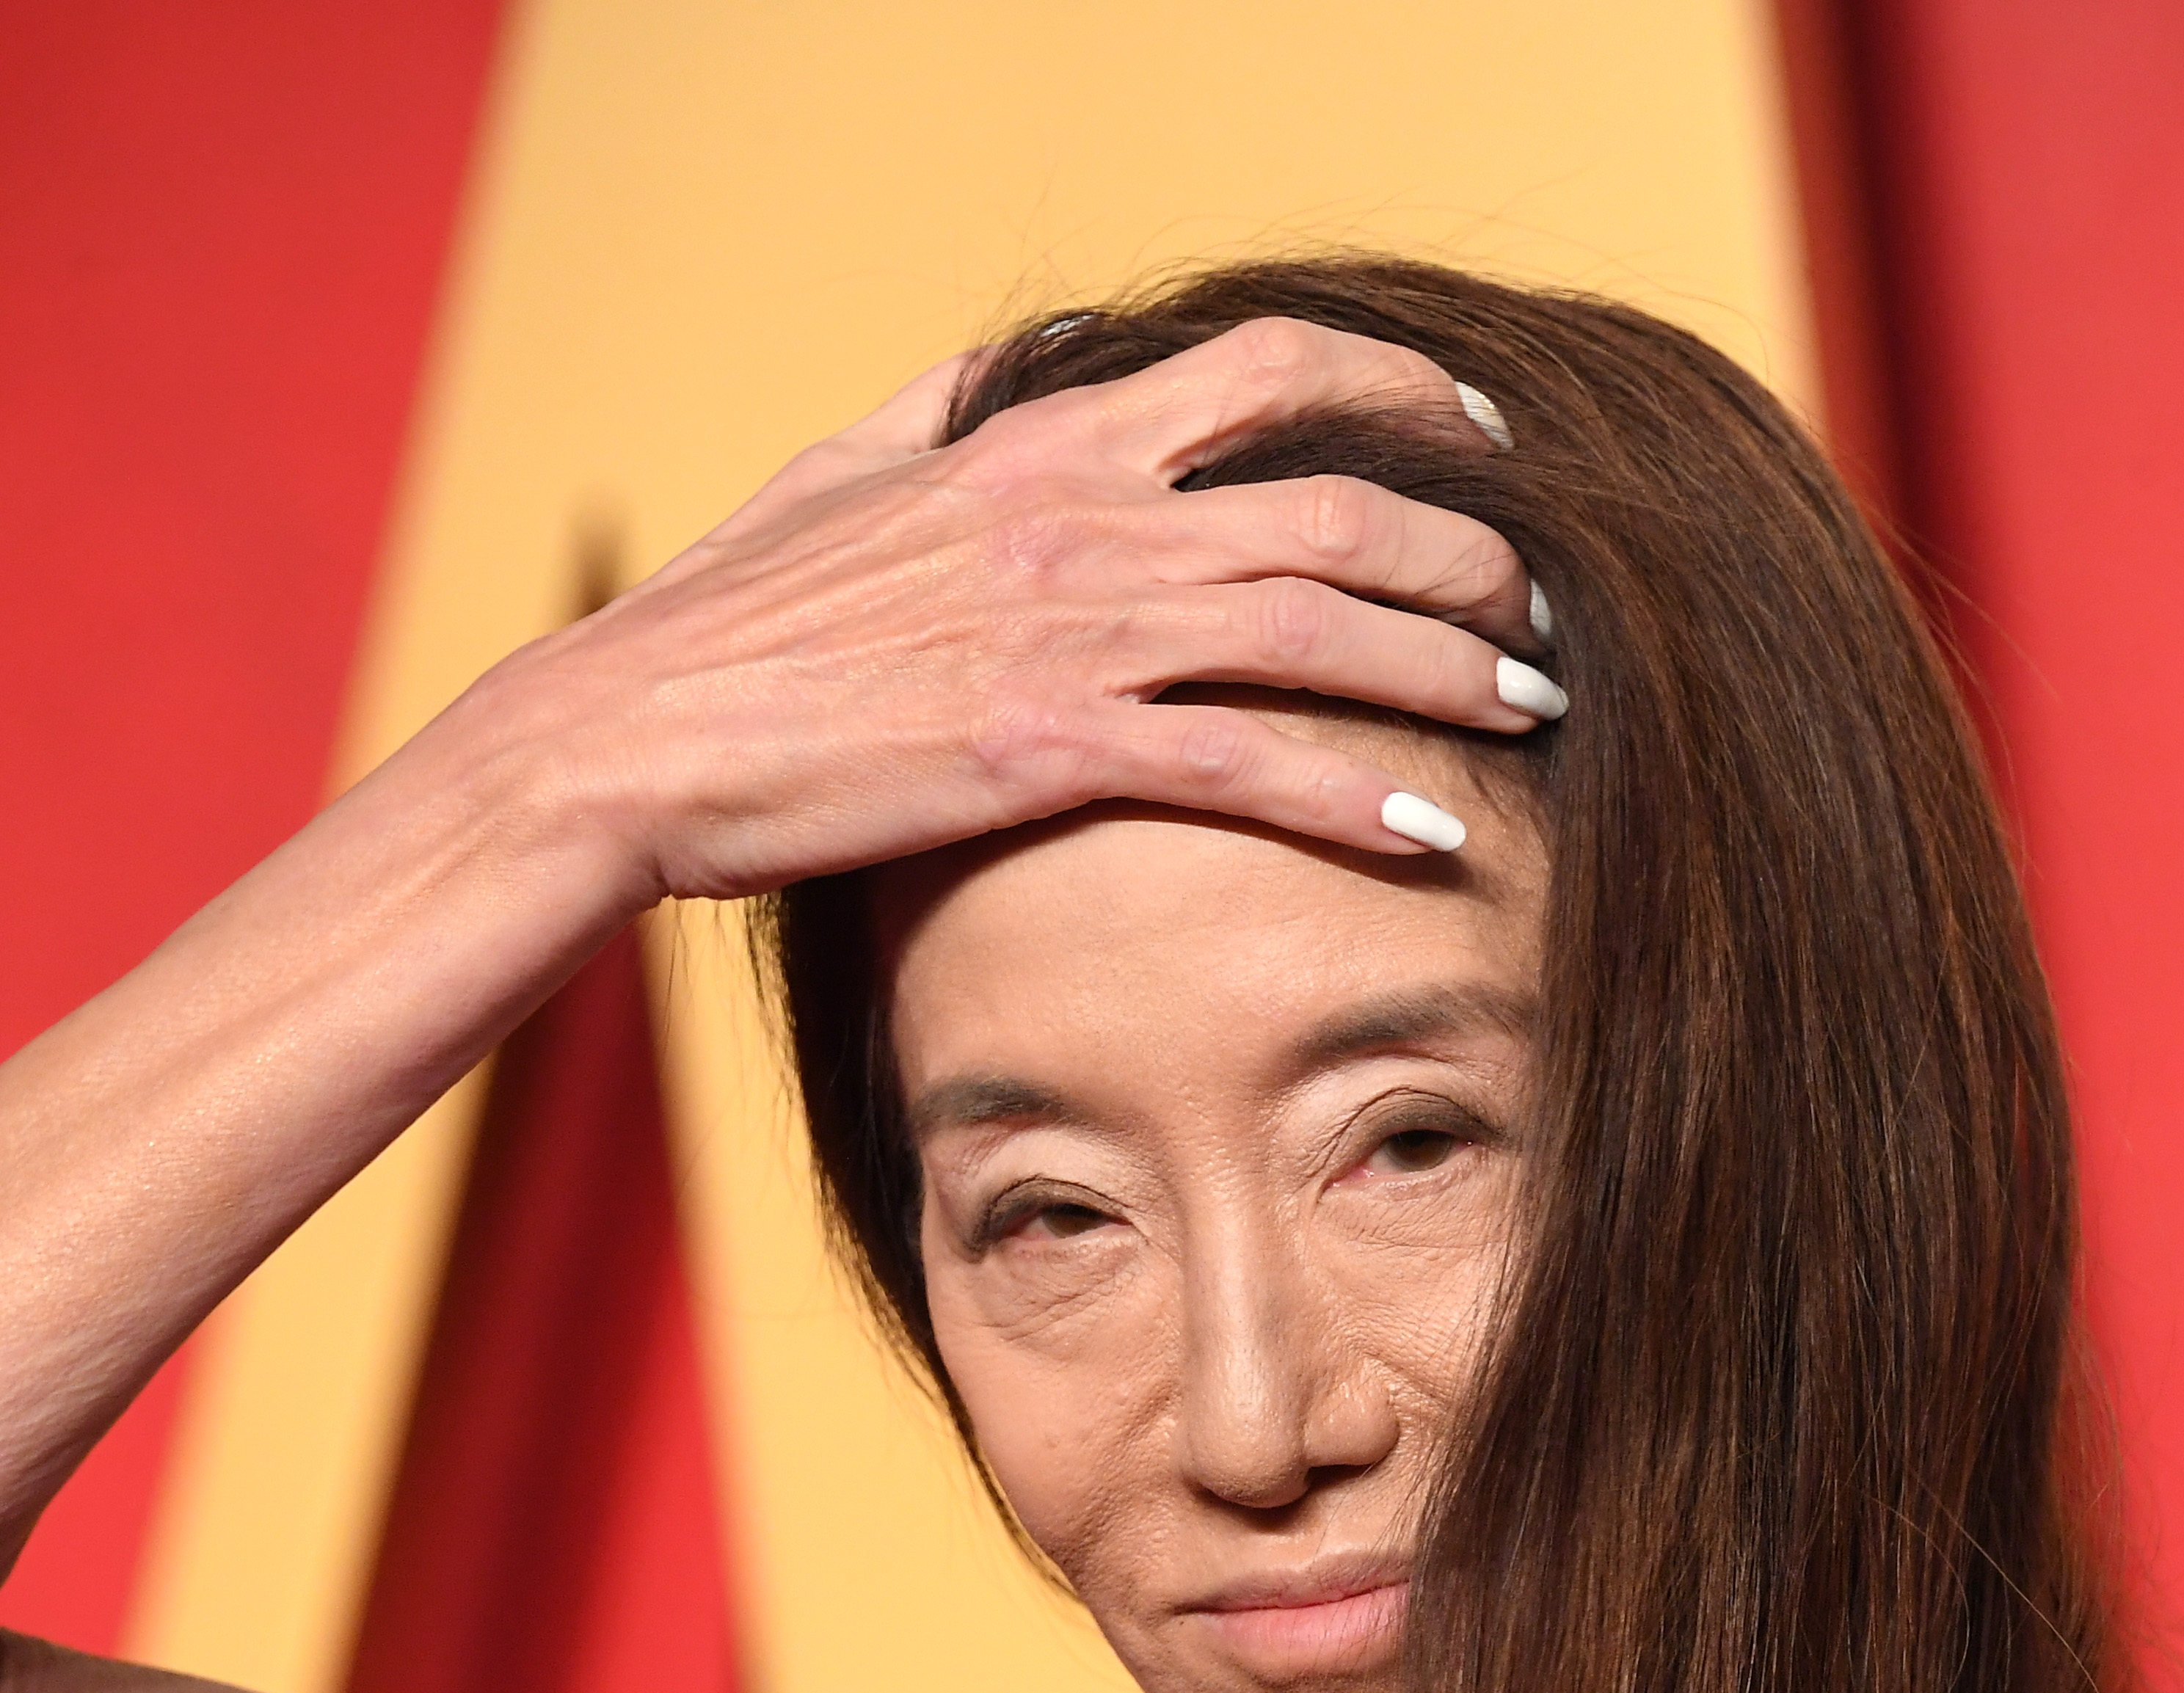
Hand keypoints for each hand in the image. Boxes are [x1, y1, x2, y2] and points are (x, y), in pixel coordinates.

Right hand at [516, 318, 1550, 910]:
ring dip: (1447, 668)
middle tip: (1546, 606)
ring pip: (1316, 627)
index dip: (1396, 391)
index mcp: (1042, 441)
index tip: (1474, 432)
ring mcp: (1068, 629)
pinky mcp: (1045, 748)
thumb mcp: (841, 471)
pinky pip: (1241, 765)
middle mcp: (1079, 516)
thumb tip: (1003, 366)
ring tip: (1537, 708)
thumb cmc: (728, 619)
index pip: (1266, 370)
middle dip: (1467, 553)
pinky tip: (1434, 833)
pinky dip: (1352, 794)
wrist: (634, 731)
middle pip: (1337, 506)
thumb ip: (942, 414)